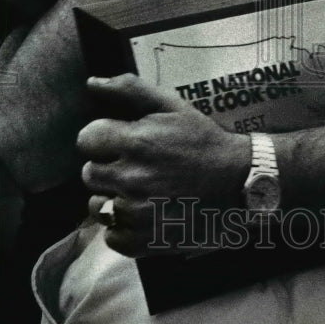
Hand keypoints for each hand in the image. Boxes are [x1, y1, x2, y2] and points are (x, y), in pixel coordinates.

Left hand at [78, 74, 250, 257]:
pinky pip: (111, 235)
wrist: (238, 183)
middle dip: (108, 167)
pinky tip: (146, 213)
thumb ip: (129, 90)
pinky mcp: (142, 242)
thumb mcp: (172, 106)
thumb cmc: (202, 141)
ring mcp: (136, 214)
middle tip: (136, 166)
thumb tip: (91, 82)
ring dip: (113, 198)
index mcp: (136, 142)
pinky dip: (124, 227)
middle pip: (89, 173)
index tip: (122, 141)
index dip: (103, 138)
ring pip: (97, 205)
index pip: (86, 139)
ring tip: (141, 191)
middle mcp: (131, 178)